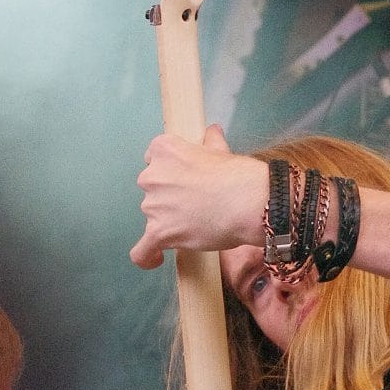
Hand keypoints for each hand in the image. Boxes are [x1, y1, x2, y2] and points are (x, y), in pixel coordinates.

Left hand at [130, 126, 267, 268]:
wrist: (247, 202)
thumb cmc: (238, 175)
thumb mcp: (222, 151)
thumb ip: (210, 143)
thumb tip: (212, 132)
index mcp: (163, 150)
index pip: (154, 160)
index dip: (170, 172)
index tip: (184, 179)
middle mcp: (151, 176)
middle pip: (152, 189)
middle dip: (170, 196)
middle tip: (196, 204)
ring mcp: (153, 205)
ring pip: (153, 217)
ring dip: (169, 222)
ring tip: (196, 227)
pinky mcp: (159, 233)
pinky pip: (142, 250)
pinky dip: (147, 256)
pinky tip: (156, 258)